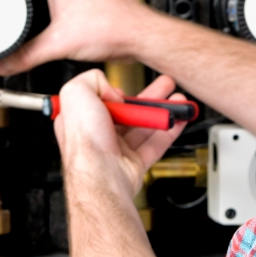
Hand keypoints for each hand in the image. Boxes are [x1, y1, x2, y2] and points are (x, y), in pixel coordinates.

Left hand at [54, 70, 187, 208]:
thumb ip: (92, 79)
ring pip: (144, 127)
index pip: (99, 100)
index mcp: (80, 119)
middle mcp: (97, 135)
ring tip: (178, 101)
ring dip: (163, 112)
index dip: (114, 91)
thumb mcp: (76, 93)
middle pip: (127, 112)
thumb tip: (111, 88)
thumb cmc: (84, 142)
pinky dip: (170, 132)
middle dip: (149, 97)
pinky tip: (178, 120)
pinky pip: (155, 145)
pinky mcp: (133, 164)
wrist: (100, 177)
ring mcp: (116, 150)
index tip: (124, 89)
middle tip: (165, 86)